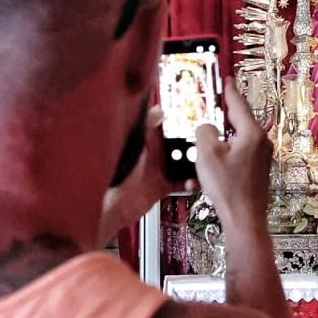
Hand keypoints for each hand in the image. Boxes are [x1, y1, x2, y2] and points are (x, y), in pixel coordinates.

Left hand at [98, 105, 194, 243]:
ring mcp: (157, 170)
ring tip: (203, 162)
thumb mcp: (134, 144)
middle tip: (204, 143)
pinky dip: (190, 182)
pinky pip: (181, 182)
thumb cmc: (116, 176)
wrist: (113, 206)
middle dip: (191, 144)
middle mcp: (152, 154)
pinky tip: (196, 181)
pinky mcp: (161, 186)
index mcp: (144, 141)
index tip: (193, 118)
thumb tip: (159, 110)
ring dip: (193, 164)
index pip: (164, 126)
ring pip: (182, 163)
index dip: (178, 121)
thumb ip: (145, 125)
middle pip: (178, 144)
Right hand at [195, 79, 272, 230]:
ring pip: (235, 141)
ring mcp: (261, 158)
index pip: (238, 103)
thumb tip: (207, 128)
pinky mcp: (256, 172)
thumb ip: (204, 131)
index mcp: (252, 133)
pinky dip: (222, 159)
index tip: (226, 78)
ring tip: (203, 145)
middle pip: (237, 122)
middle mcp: (261, 143)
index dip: (228, 89)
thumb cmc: (229, 189)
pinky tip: (209, 170)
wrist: (244, 220)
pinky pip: (236, 157)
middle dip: (220, 117)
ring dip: (218, 142)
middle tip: (210, 105)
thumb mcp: (207, 153)